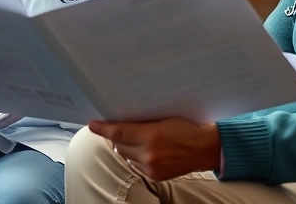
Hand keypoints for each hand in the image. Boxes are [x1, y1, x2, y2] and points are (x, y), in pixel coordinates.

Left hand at [90, 118, 220, 181]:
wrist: (203, 148)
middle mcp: (149, 153)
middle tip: (121, 128)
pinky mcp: (155, 176)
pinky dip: (137, 158)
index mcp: (150, 135)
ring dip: (127, 148)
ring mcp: (151, 167)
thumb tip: (121, 123)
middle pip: (119, 145)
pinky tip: (147, 151)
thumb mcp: (163, 119)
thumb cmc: (185, 129)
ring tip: (139, 140)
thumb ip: (142, 123)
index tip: (92, 125)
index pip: (118, 132)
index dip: (103, 128)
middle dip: (117, 137)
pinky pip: (137, 166)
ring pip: (126, 156)